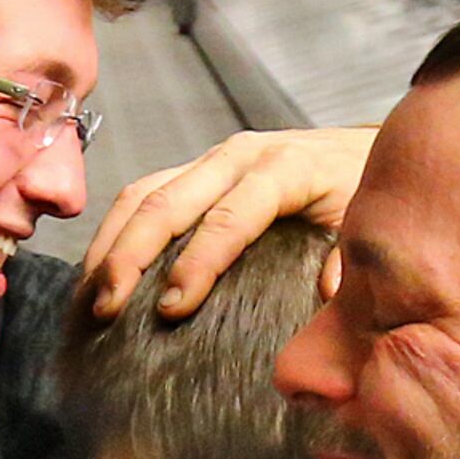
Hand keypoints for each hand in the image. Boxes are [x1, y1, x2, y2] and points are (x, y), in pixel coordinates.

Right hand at [83, 126, 380, 320]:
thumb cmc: (361, 193)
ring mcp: (211, 160)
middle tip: (107, 309)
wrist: (362, 148)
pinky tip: (99, 275)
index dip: (197, 264)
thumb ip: (352, 258)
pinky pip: (142, 194)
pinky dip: (115, 234)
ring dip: (111, 245)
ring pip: (143, 193)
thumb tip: (331, 292)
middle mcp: (239, 156)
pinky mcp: (195, 171)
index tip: (171, 310)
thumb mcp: (368, 222)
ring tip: (92, 298)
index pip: (230, 218)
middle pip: (169, 201)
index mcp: (284, 168)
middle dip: (131, 256)